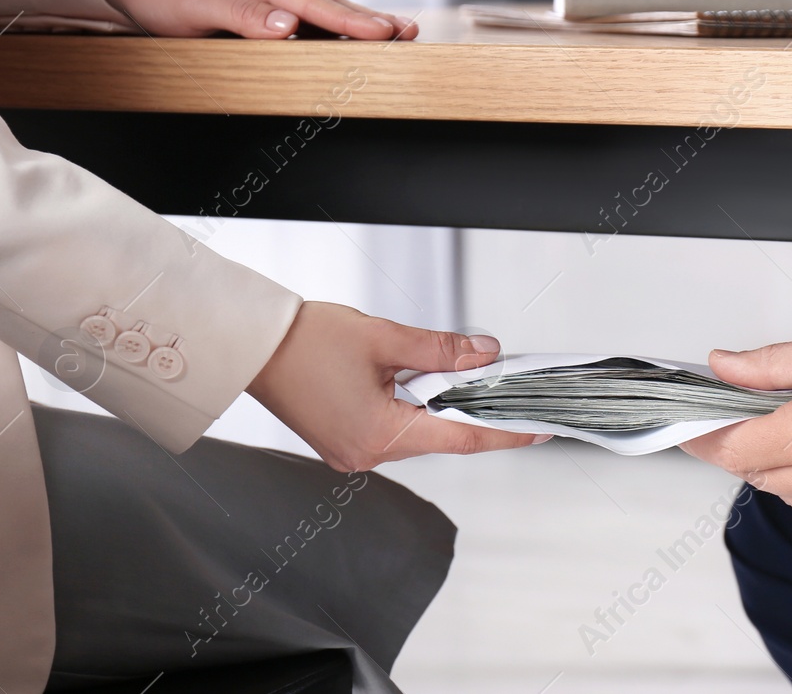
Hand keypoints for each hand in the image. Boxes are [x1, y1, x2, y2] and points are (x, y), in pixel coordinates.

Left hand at [97, 0, 418, 40]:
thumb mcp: (194, 5)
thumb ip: (242, 15)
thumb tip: (290, 25)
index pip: (312, 3)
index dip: (349, 20)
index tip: (382, 32)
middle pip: (329, 3)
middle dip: (371, 19)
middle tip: (409, 32)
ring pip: (325, 10)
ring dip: (362, 22)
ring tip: (399, 33)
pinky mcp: (271, 8)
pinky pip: (312, 18)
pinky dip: (340, 27)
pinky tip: (360, 37)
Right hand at [247, 302, 545, 470]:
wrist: (254, 346)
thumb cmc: (305, 342)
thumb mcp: (385, 338)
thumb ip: (441, 349)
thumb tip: (483, 355)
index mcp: (380, 434)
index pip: (462, 437)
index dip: (505, 432)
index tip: (537, 430)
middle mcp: (367, 453)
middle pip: (440, 434)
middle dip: (469, 406)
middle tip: (499, 382)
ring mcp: (352, 452)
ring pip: (417, 430)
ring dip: (437, 403)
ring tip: (448, 370)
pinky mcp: (342, 442)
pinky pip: (393, 428)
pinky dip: (411, 407)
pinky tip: (414, 382)